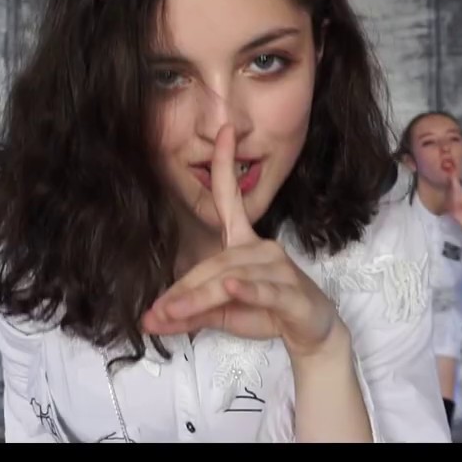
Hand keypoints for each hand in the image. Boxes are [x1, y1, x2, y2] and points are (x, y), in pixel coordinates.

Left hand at [141, 125, 341, 359]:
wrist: (313, 331)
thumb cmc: (266, 311)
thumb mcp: (222, 312)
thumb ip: (189, 311)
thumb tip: (149, 320)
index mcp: (244, 243)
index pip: (231, 199)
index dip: (227, 163)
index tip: (224, 130)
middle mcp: (262, 248)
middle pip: (215, 263)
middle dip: (183, 290)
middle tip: (154, 312)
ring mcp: (280, 270)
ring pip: (231, 279)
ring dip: (200, 298)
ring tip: (170, 314)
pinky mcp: (292, 294)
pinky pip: (264, 290)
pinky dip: (246, 291)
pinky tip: (229, 288)